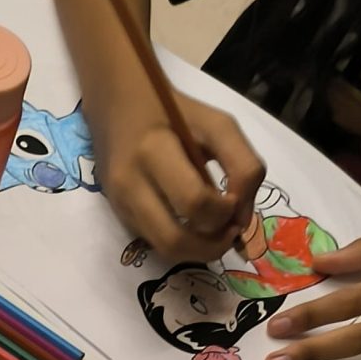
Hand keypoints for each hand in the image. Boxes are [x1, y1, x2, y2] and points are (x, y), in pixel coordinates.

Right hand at [94, 88, 263, 260]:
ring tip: (216, 232)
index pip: (195, 202)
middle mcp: (130, 184)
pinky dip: (183, 243)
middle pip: (175, 240)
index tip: (234, 199)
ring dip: (199, 250)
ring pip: (164, 251)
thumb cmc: (174, 112)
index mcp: (154, 152)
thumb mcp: (217, 124)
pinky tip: (194, 224)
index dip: (225, 211)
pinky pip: (156, 243)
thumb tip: (243, 217)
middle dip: (212, 244)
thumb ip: (242, 165)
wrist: (117, 107)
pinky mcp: (120, 216)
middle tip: (230, 229)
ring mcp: (121, 205)